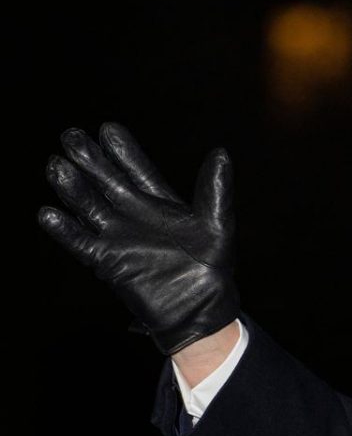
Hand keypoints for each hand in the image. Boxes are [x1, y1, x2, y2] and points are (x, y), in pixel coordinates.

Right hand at [38, 122, 239, 354]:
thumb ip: (215, 188)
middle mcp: (135, 216)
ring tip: (56, 165)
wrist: (201, 307)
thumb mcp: (217, 222)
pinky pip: (82, 243)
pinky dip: (65, 230)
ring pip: (89, 207)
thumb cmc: (213, 265)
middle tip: (70, 135)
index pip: (137, 171)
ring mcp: (120, 238)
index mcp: (161, 203)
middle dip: (90, 160)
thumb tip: (219, 152)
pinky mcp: (110, 262)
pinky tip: (47, 213)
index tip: (108, 128)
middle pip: (107, 182)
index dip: (123, 151)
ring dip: (73, 188)